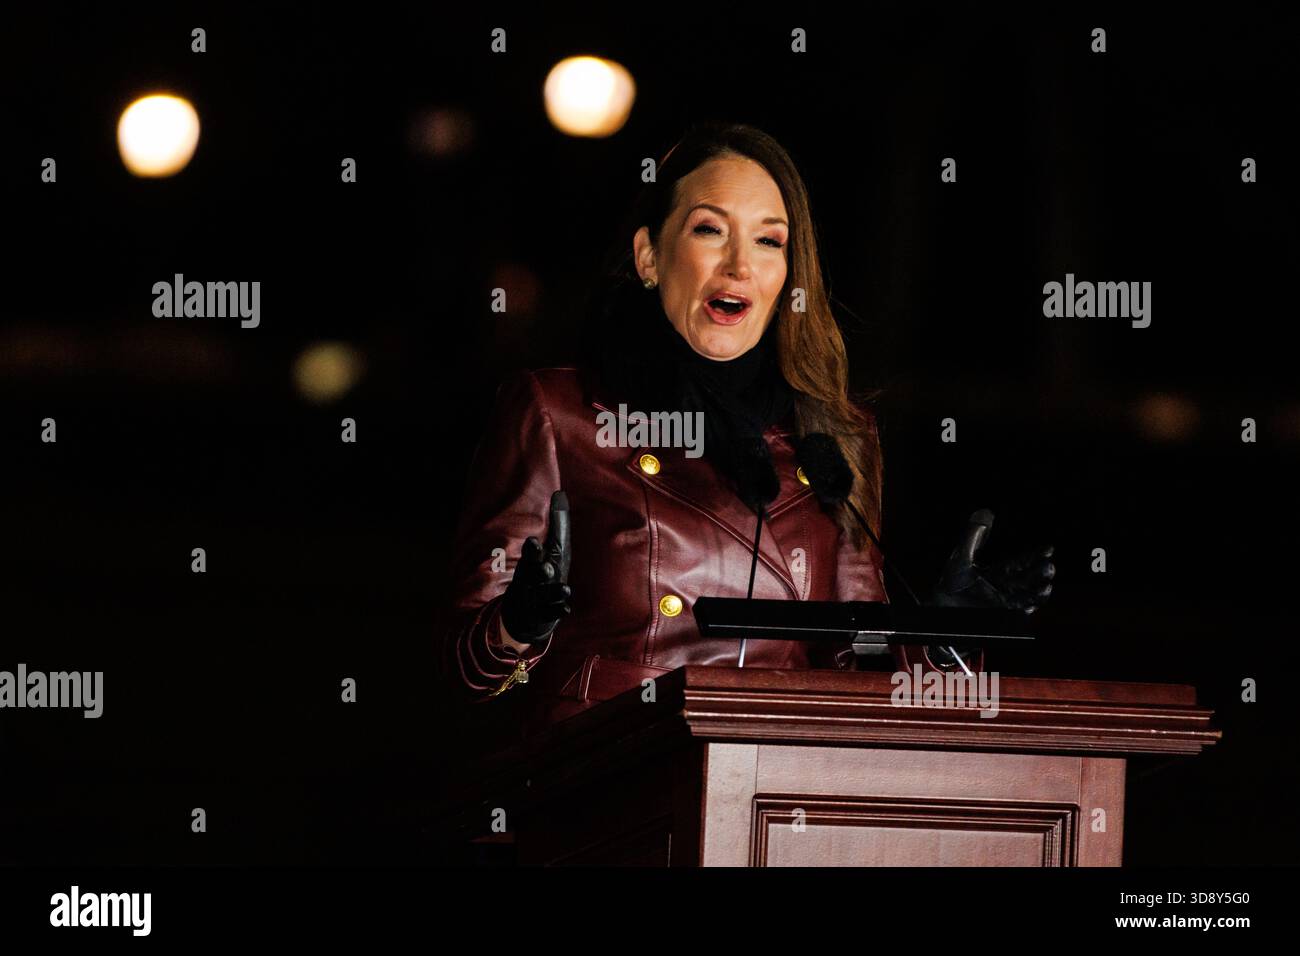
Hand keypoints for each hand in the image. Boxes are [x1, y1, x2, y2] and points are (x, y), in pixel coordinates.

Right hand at [499, 490, 572, 643]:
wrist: (526, 613)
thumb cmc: (544, 573)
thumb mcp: (552, 549)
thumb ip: (557, 524)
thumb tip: (559, 493)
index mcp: (532, 564)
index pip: (530, 555)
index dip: (532, 550)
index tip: (534, 542)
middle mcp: (531, 581)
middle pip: (533, 575)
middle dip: (538, 570)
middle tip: (545, 568)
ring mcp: (535, 600)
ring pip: (543, 595)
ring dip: (553, 592)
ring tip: (565, 588)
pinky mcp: (542, 615)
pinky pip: (550, 613)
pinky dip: (558, 610)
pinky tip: (566, 608)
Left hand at [929, 509, 1054, 613]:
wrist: (943, 605)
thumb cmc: (951, 582)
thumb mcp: (962, 556)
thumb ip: (973, 536)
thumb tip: (985, 512)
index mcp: (1001, 571)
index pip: (1023, 562)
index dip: (1036, 555)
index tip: (1049, 549)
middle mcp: (1006, 586)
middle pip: (1029, 578)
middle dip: (1041, 573)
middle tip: (1050, 566)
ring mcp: (1005, 601)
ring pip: (1029, 596)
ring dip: (1039, 592)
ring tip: (1047, 586)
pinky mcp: (1001, 614)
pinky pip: (1018, 611)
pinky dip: (1027, 607)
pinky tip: (1033, 603)